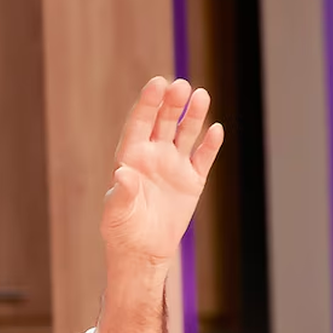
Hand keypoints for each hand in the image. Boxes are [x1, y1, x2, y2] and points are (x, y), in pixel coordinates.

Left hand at [101, 77, 223, 267]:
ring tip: (201, 95)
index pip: (140, 123)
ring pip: (185, 133)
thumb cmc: (121, 229)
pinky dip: (210, 144)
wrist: (143, 250)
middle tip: (180, 85)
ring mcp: (174, 165)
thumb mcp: (116, 212)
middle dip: (172, 103)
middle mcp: (153, 155)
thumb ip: (121, 193)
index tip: (157, 83)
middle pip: (164, 121)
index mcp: (130, 157)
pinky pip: (203, 157)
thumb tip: (122, 174)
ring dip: (193, 115)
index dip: (147, 103)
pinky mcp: (192, 180)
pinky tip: (217, 130)